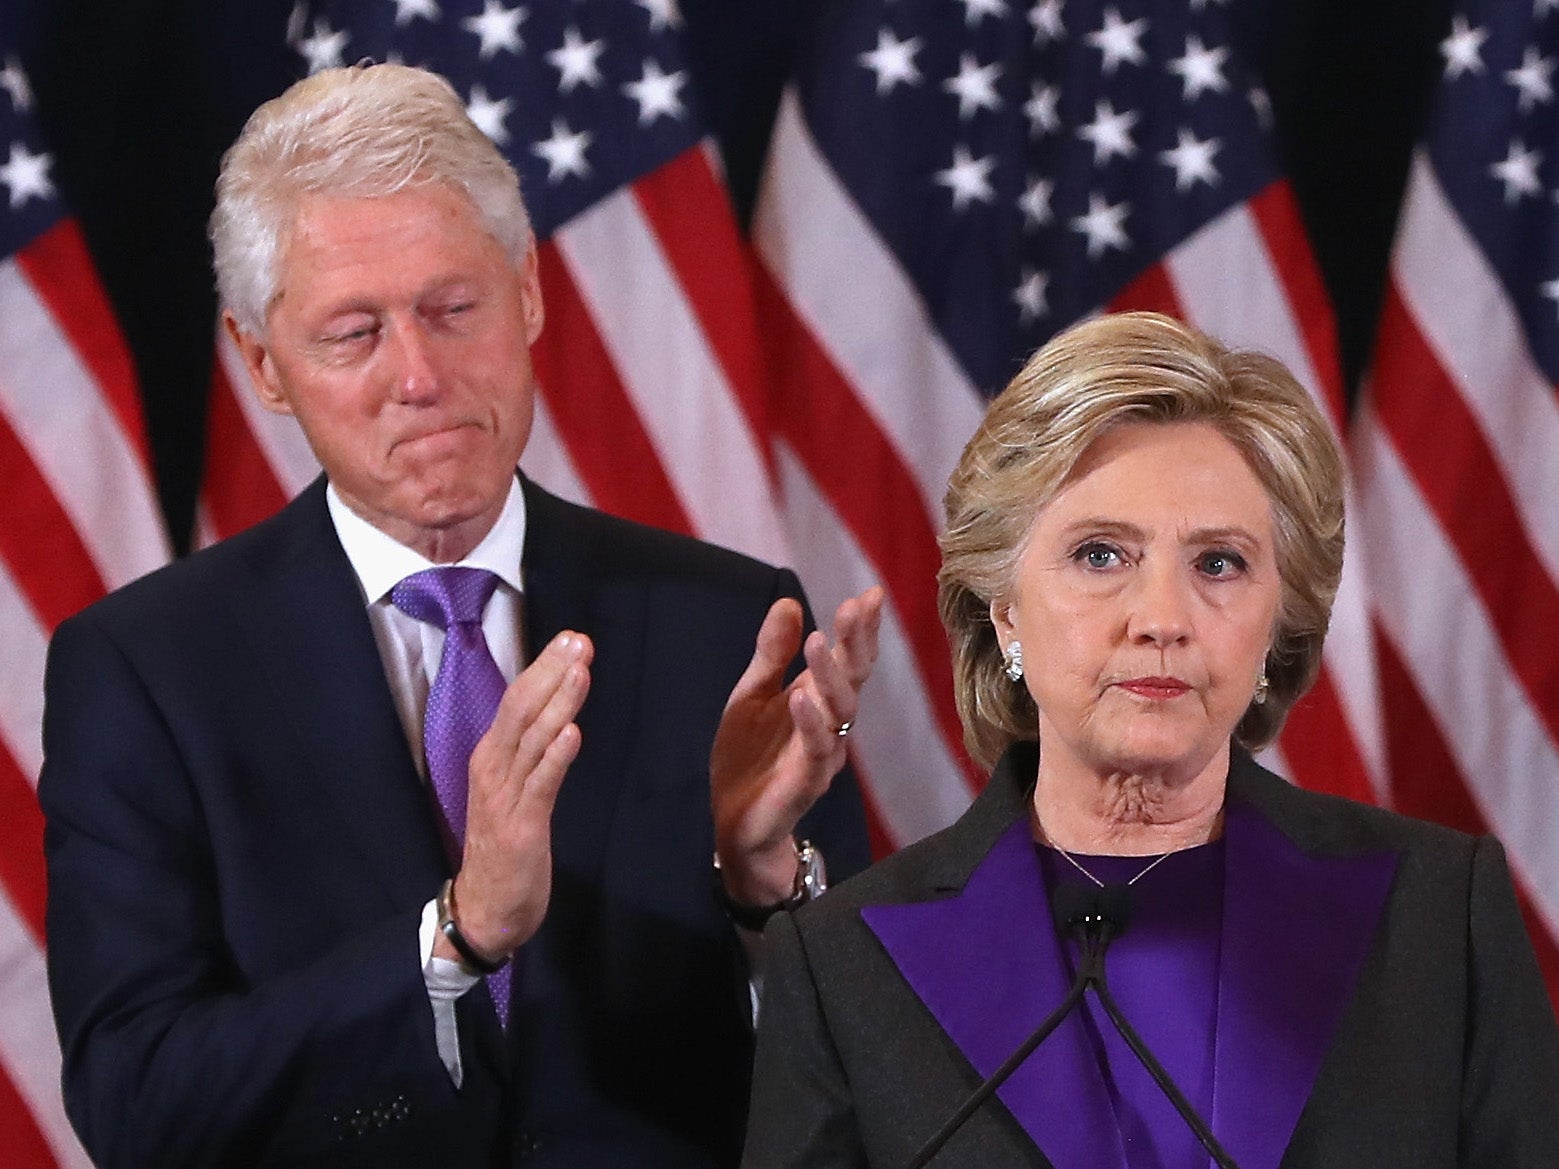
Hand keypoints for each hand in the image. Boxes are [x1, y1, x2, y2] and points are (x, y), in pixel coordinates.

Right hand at [444, 630, 592, 962]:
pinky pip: (540, 785)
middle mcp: (493, 768)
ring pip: (532, 739)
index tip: (570, 638)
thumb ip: (532, 753)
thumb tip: (557, 712)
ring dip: (558, 703)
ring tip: (580, 671)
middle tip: (579, 640)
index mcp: (492, 756)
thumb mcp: (513, 790)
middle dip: (551, 672)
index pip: (517, 700)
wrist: (483, 909)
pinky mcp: (521, 826)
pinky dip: (556, 757)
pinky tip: (573, 732)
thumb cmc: (502, 846)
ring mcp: (504, 796)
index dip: (543, 667)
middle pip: (521, 709)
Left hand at [710, 586, 883, 905]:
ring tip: (820, 642)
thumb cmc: (749, 758)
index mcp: (818, 699)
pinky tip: (800, 698)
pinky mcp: (805, 784)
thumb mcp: (752, 695)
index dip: (860, 629)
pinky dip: (810, 724)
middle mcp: (830, 724)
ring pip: (839, 712)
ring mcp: (821, 754)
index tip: (870, 595)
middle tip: (856, 607)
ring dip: (830, 676)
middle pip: (853, 679)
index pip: (848, 658)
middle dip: (856, 642)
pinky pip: (815, 751)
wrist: (735, 823)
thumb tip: (789, 602)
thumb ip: (772, 654)